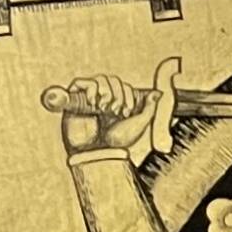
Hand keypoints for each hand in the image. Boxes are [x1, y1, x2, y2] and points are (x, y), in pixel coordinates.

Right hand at [46, 63, 170, 156]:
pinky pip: (79, 82)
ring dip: (106, 90)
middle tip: (116, 111)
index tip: (127, 113)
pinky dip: (90, 88)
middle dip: (118, 93)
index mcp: (117, 102)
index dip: (128, 95)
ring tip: (104, 107)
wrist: (99, 151)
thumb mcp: (140, 123)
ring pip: (98, 79)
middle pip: (112, 79)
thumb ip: (149, 107)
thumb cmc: (118, 141)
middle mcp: (103, 99)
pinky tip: (94, 102)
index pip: (123, 85)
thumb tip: (157, 93)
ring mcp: (89, 99)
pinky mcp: (74, 101)